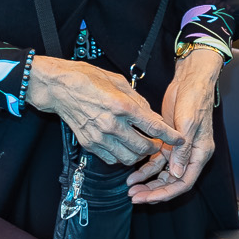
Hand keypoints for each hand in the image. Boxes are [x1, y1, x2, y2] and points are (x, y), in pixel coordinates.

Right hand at [26, 57, 169, 166]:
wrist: (59, 87)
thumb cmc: (87, 79)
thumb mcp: (119, 82)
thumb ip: (139, 101)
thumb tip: (153, 116)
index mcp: (122, 105)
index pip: (153, 127)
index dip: (170, 135)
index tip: (179, 139)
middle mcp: (112, 124)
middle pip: (143, 147)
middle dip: (155, 147)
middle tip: (156, 142)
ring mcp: (100, 136)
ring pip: (128, 158)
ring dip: (138, 155)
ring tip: (140, 146)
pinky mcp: (90, 144)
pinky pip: (112, 159)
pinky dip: (121, 157)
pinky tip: (123, 147)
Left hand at [130, 49, 220, 203]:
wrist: (190, 80)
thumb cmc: (194, 99)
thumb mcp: (188, 124)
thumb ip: (182, 151)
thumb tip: (175, 174)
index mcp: (199, 154)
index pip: (183, 182)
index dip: (165, 193)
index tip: (148, 198)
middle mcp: (189, 155)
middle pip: (171, 182)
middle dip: (153, 191)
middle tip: (134, 196)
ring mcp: (177, 149)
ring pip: (162, 173)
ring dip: (147, 182)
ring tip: (130, 187)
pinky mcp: (167, 141)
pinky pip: (156, 160)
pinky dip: (145, 168)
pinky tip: (133, 173)